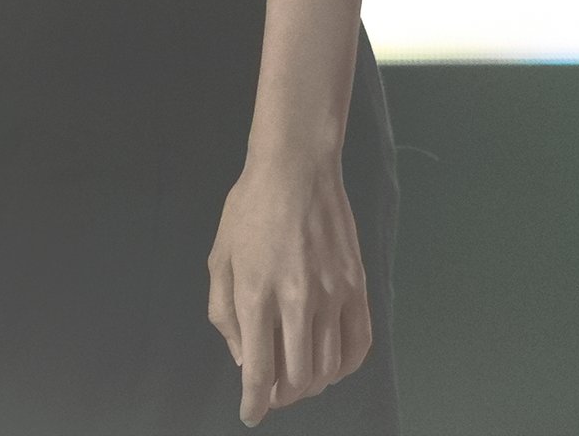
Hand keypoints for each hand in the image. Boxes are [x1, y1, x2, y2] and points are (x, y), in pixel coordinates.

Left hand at [206, 151, 371, 425]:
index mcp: (257, 294)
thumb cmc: (250, 209)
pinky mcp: (357, 285)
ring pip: (329, 368)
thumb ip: (226, 315)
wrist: (296, 167)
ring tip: (298, 376)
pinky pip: (359, 344)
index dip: (254, 403)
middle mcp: (298, 300)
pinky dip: (345, 367)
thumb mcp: (220, 258)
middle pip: (298, 379)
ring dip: (312, 384)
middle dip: (282, 396)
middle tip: (273, 391)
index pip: (259, 371)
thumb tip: (244, 359)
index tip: (251, 414)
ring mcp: (333, 294)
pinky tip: (330, 363)